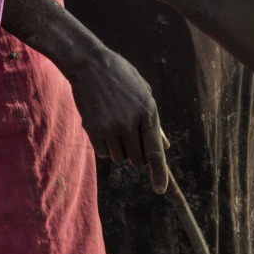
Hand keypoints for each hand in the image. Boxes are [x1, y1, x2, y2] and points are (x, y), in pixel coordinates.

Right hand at [65, 48, 170, 194]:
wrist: (89, 64)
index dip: (159, 173)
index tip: (160, 189)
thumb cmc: (121, 76)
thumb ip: (154, 122)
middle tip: (131, 136)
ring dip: (119, 149)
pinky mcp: (93, 129)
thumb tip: (164, 146)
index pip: (155, 151)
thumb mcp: (144, 92)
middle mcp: (130, 122)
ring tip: (115, 124)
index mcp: (148, 111)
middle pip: (136, 159)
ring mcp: (110, 127)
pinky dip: (104, 146)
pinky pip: (102, 152)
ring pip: (119, 157)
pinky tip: (103, 125)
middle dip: (137, 155)